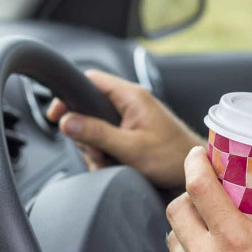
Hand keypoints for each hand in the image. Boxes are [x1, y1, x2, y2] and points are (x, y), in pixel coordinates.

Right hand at [46, 70, 203, 188]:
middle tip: (96, 153)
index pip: (90, 80)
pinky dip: (104, 153)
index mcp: (130, 96)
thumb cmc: (172, 157)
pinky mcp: (132, 131)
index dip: (69, 95)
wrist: (195, 171)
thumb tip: (66, 121)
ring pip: (95, 126)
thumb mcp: (131, 147)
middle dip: (84, 134)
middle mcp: (130, 102)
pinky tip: (112, 165)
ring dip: (95, 148)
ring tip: (108, 163)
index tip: (57, 115)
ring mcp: (131, 117)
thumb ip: (98, 133)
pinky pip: (107, 137)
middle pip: (88, 107)